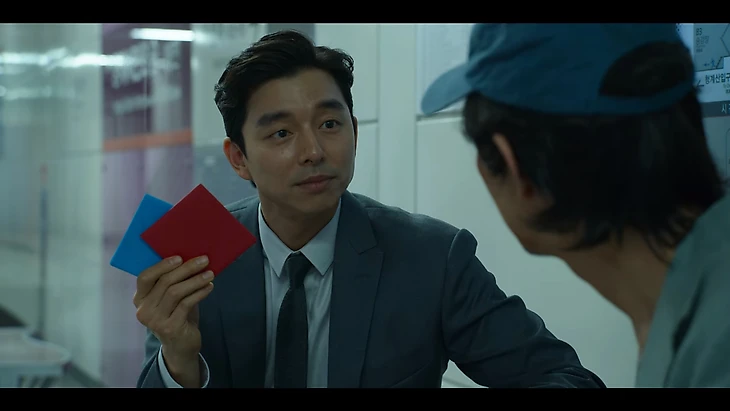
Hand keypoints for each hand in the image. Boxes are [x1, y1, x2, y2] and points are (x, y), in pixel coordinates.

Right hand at [133, 255, 213, 371]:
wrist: (180, 346)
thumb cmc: (177, 315)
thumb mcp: (171, 299)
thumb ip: (173, 282)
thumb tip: (192, 259)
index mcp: (140, 298)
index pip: (145, 277)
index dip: (162, 265)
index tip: (180, 257)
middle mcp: (143, 309)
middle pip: (164, 282)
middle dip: (186, 268)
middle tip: (204, 260)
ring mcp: (155, 320)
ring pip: (175, 292)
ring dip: (195, 280)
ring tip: (210, 274)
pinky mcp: (169, 327)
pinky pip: (186, 304)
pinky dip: (199, 293)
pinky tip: (209, 287)